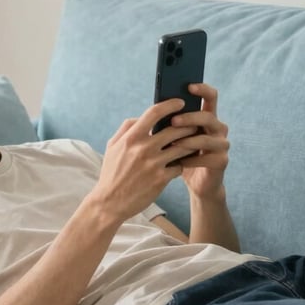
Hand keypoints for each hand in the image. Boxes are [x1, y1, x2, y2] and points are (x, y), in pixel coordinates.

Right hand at [95, 98, 200, 220]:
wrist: (110, 202)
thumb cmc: (111, 172)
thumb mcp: (112, 146)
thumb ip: (127, 128)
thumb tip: (142, 117)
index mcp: (131, 138)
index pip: (154, 112)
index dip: (170, 105)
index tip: (180, 102)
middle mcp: (143, 149)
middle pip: (174, 129)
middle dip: (188, 124)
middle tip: (195, 123)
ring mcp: (153, 164)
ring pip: (181, 147)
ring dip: (190, 143)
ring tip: (193, 142)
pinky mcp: (161, 179)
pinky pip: (179, 166)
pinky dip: (181, 164)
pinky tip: (180, 164)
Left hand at [161, 83, 229, 200]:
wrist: (196, 183)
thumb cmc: (180, 156)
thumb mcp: (173, 137)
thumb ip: (168, 123)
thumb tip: (151, 109)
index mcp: (207, 118)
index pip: (210, 97)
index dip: (202, 89)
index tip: (188, 86)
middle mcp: (219, 128)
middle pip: (208, 116)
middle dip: (190, 117)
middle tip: (173, 120)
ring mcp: (222, 145)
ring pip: (207, 138)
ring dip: (188, 140)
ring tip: (172, 144)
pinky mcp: (222, 161)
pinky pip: (207, 158)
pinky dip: (190, 159)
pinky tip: (178, 162)